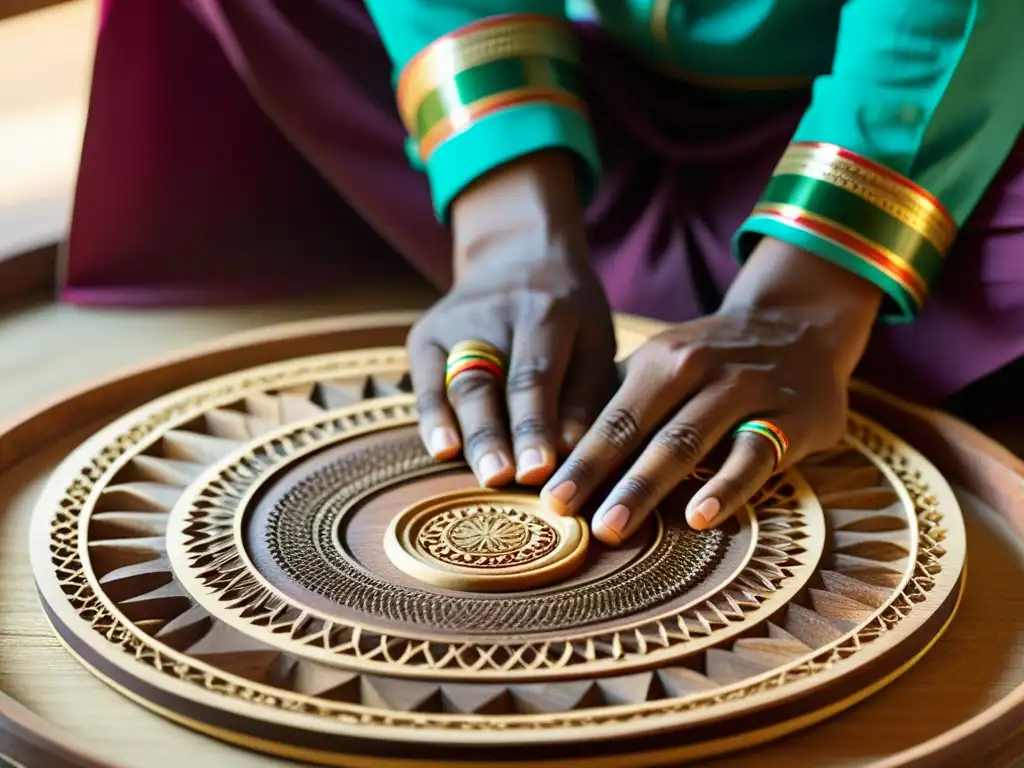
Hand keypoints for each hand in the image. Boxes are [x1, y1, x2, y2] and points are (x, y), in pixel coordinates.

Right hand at [408, 151, 617, 486]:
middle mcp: (494, 313)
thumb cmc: (569, 314)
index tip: (540, 473)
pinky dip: (433, 418)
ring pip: (457, 385)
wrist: (518, 254)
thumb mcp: (593, 341)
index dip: (535, 425)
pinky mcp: (425, 332)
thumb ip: (584, 397)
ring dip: (470, 435)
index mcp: (545, 311)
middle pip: (488, 381)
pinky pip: (425, 382)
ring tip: (483, 476)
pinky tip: (442, 450)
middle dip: (494, 435)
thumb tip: (569, 458)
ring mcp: (454, 321)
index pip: (535, 376)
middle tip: (501, 479)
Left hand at [540, 237, 882, 543]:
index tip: (548, 497)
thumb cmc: (709, 362)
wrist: (796, 326)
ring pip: (690, 441)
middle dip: (601, 475)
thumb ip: (620, 404)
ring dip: (648, 486)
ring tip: (615, 527)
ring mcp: (746, 390)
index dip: (579, 458)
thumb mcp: (662, 366)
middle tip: (567, 516)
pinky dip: (726, 487)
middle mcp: (699, 369)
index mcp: (660, 361)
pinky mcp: (790, 417)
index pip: (612, 417)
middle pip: (642, 429)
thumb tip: (559, 455)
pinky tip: (699, 517)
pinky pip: (755, 456)